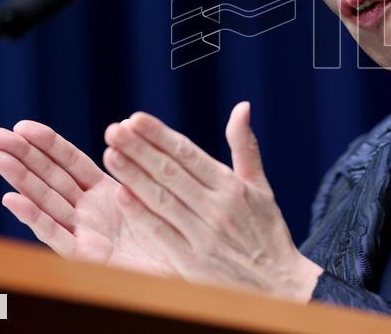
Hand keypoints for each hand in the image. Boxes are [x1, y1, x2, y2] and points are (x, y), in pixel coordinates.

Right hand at [0, 120, 173, 275]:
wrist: (182, 273)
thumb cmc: (169, 234)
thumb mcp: (153, 194)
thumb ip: (136, 168)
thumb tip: (128, 127)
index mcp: (107, 192)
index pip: (71, 162)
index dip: (48, 143)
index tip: (23, 125)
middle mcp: (90, 210)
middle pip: (50, 178)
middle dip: (23, 155)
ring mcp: (85, 232)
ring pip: (45, 200)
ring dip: (19, 178)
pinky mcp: (86, 256)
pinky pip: (56, 235)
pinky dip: (33, 217)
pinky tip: (11, 199)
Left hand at [102, 102, 323, 301]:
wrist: (279, 283)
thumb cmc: (267, 231)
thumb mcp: (260, 186)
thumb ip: (245, 146)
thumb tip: (241, 107)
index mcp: (233, 187)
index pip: (189, 154)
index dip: (160, 135)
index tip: (135, 118)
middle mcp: (217, 208)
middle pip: (170, 173)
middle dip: (139, 149)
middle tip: (113, 130)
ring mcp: (203, 234)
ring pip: (161, 199)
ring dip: (133, 175)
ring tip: (111, 154)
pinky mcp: (191, 260)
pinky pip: (160, 232)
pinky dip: (140, 213)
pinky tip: (121, 195)